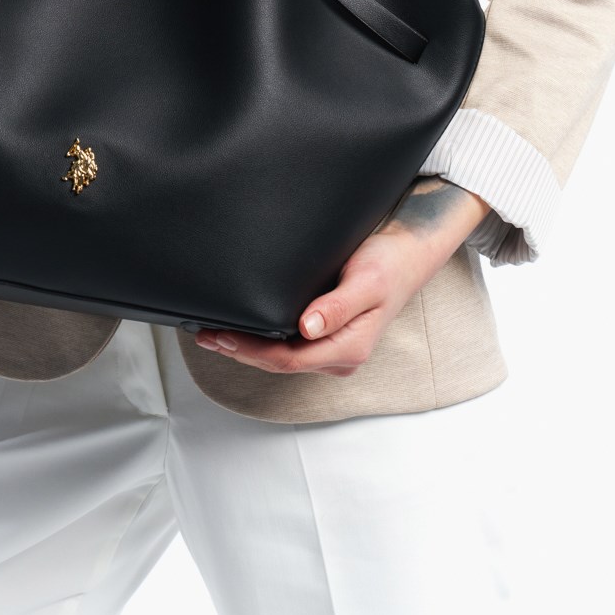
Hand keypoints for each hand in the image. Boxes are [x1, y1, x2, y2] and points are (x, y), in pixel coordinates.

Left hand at [194, 178, 491, 376]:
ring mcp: (333, 347)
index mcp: (348, 349)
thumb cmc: (390, 264)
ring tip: (213, 331)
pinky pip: (289, 343)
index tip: (219, 335)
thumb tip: (307, 329)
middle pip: (280, 362)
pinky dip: (262, 336)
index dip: (249, 351)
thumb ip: (338, 306)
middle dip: (240, 351)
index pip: (287, 359)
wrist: (410, 252)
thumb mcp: (367, 280)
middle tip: (203, 334)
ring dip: (247, 346)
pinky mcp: (327, 334)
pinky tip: (244, 324)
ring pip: (282, 355)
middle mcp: (339, 355)